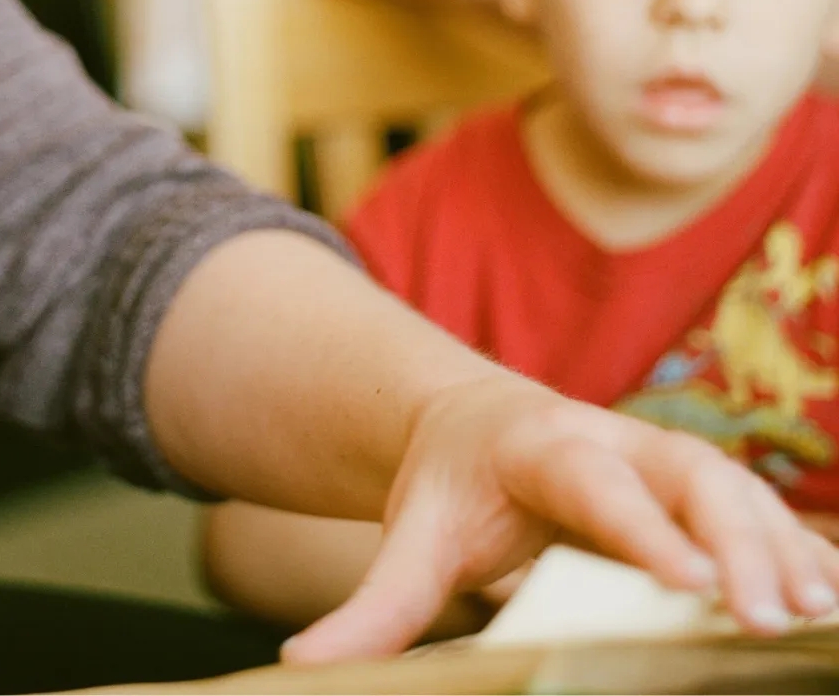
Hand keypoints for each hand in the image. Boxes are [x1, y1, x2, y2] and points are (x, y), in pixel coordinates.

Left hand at [283, 372, 838, 664]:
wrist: (478, 419)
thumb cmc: (451, 486)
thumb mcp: (413, 537)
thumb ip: (374, 607)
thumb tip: (300, 667)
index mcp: (542, 447)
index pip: (597, 484)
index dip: (646, 530)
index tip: (692, 581)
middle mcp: (613, 440)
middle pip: (689, 473)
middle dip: (735, 538)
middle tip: (772, 614)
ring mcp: (660, 457)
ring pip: (736, 486)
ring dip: (782, 546)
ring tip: (817, 614)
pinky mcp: (692, 486)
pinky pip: (757, 510)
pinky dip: (796, 549)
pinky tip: (826, 602)